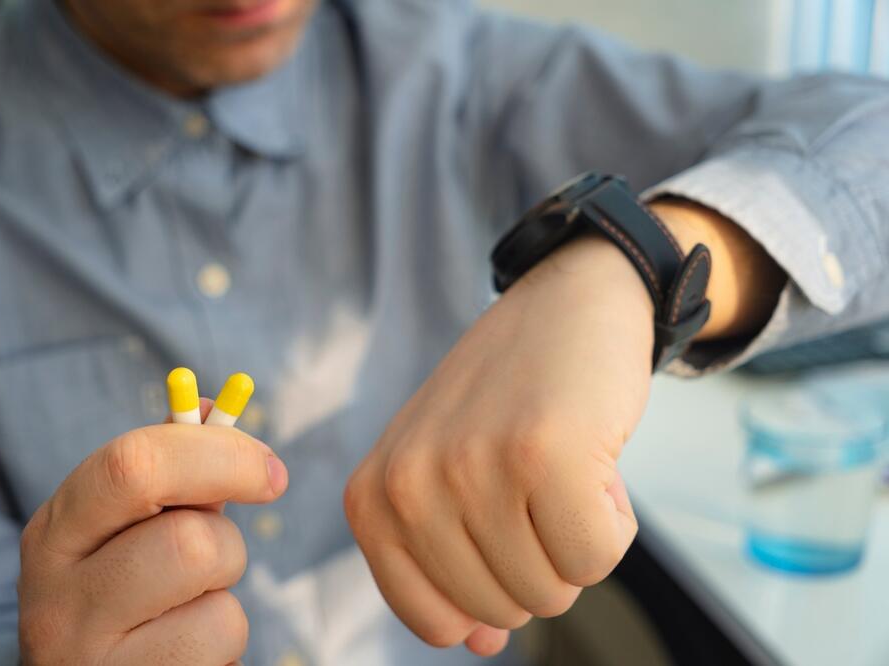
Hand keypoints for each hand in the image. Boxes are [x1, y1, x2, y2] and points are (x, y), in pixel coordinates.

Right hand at [18, 399, 288, 664]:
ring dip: (224, 591)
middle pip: (188, 536)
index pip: (134, 464)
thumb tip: (209, 405)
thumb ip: (168, 467)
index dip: (218, 454)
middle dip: (227, 537)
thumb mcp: (127, 528)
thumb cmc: (122, 590)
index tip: (268, 470)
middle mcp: (53, 594)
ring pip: (214, 596)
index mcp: (55, 530)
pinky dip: (223, 642)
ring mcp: (84, 654)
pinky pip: (218, 643)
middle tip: (228, 550)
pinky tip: (185, 651)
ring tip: (188, 606)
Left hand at [344, 235, 652, 655]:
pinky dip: (614, 523)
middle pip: (501, 610)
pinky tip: (594, 460)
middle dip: (539, 561)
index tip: (503, 526)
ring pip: (552, 591)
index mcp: (373, 496)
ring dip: (577, 538)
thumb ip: (450, 563)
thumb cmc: (507, 401)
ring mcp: (474, 466)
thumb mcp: (449, 477)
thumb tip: (482, 643)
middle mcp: (410, 483)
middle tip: (537, 482)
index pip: (432, 620)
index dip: (486, 592)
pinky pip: (597, 559)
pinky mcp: (545, 454)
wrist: (566, 304)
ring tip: (562, 465)